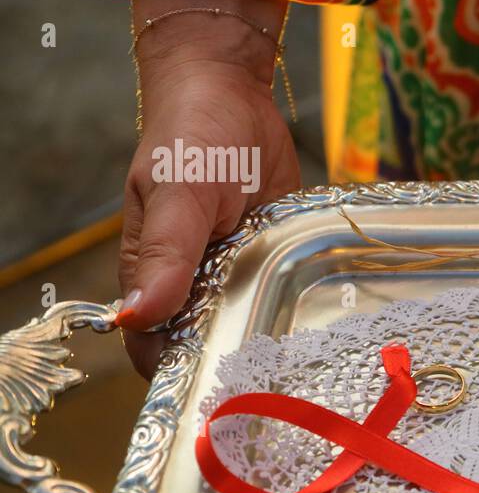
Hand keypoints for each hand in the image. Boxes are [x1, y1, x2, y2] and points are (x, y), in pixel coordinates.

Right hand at [117, 0, 299, 376]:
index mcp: (152, 276)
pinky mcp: (271, 257)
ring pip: (251, 325)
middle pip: (209, 346)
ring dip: (275, 342)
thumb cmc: (191, 137)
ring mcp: (234, 272)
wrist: (232, 94)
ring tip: (311, 367)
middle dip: (239, 367)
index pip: (157, 349)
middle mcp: (192, 283)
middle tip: (281, 389)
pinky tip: (327, 325)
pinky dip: (299, 308)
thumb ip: (164, 253)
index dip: (184, 375)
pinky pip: (283, 293)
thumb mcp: (179, 193)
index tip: (223, 398)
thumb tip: (136, 316)